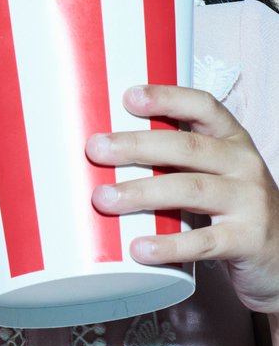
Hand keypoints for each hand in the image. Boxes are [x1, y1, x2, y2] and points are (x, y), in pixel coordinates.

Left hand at [89, 84, 278, 312]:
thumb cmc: (230, 208)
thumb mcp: (212, 173)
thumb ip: (173, 159)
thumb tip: (100, 150)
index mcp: (232, 141)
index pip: (204, 107)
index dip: (167, 98)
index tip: (128, 97)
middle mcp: (245, 164)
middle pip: (187, 147)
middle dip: (136, 146)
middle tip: (95, 149)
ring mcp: (250, 202)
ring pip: (191, 189)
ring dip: (142, 193)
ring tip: (103, 199)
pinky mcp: (249, 240)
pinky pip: (204, 240)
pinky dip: (169, 245)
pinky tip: (139, 248)